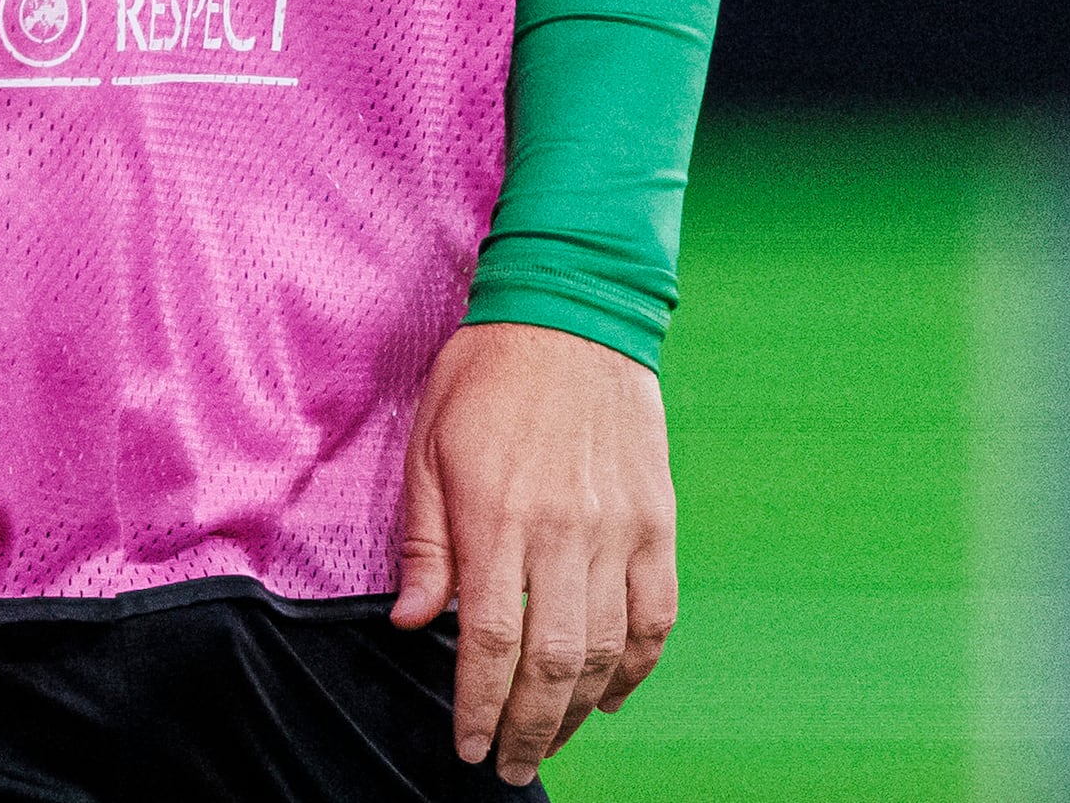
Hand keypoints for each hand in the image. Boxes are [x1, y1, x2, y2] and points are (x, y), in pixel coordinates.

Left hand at [391, 320, 677, 785]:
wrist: (573, 311)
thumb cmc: (486, 375)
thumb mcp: (429, 446)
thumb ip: (425, 542)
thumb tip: (412, 622)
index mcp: (498, 514)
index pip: (492, 641)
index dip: (480, 706)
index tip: (468, 746)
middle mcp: (564, 530)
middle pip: (553, 662)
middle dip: (529, 728)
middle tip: (509, 765)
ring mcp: (619, 528)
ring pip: (607, 650)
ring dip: (579, 710)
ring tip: (552, 740)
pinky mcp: (657, 520)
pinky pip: (655, 614)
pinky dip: (637, 666)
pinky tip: (612, 695)